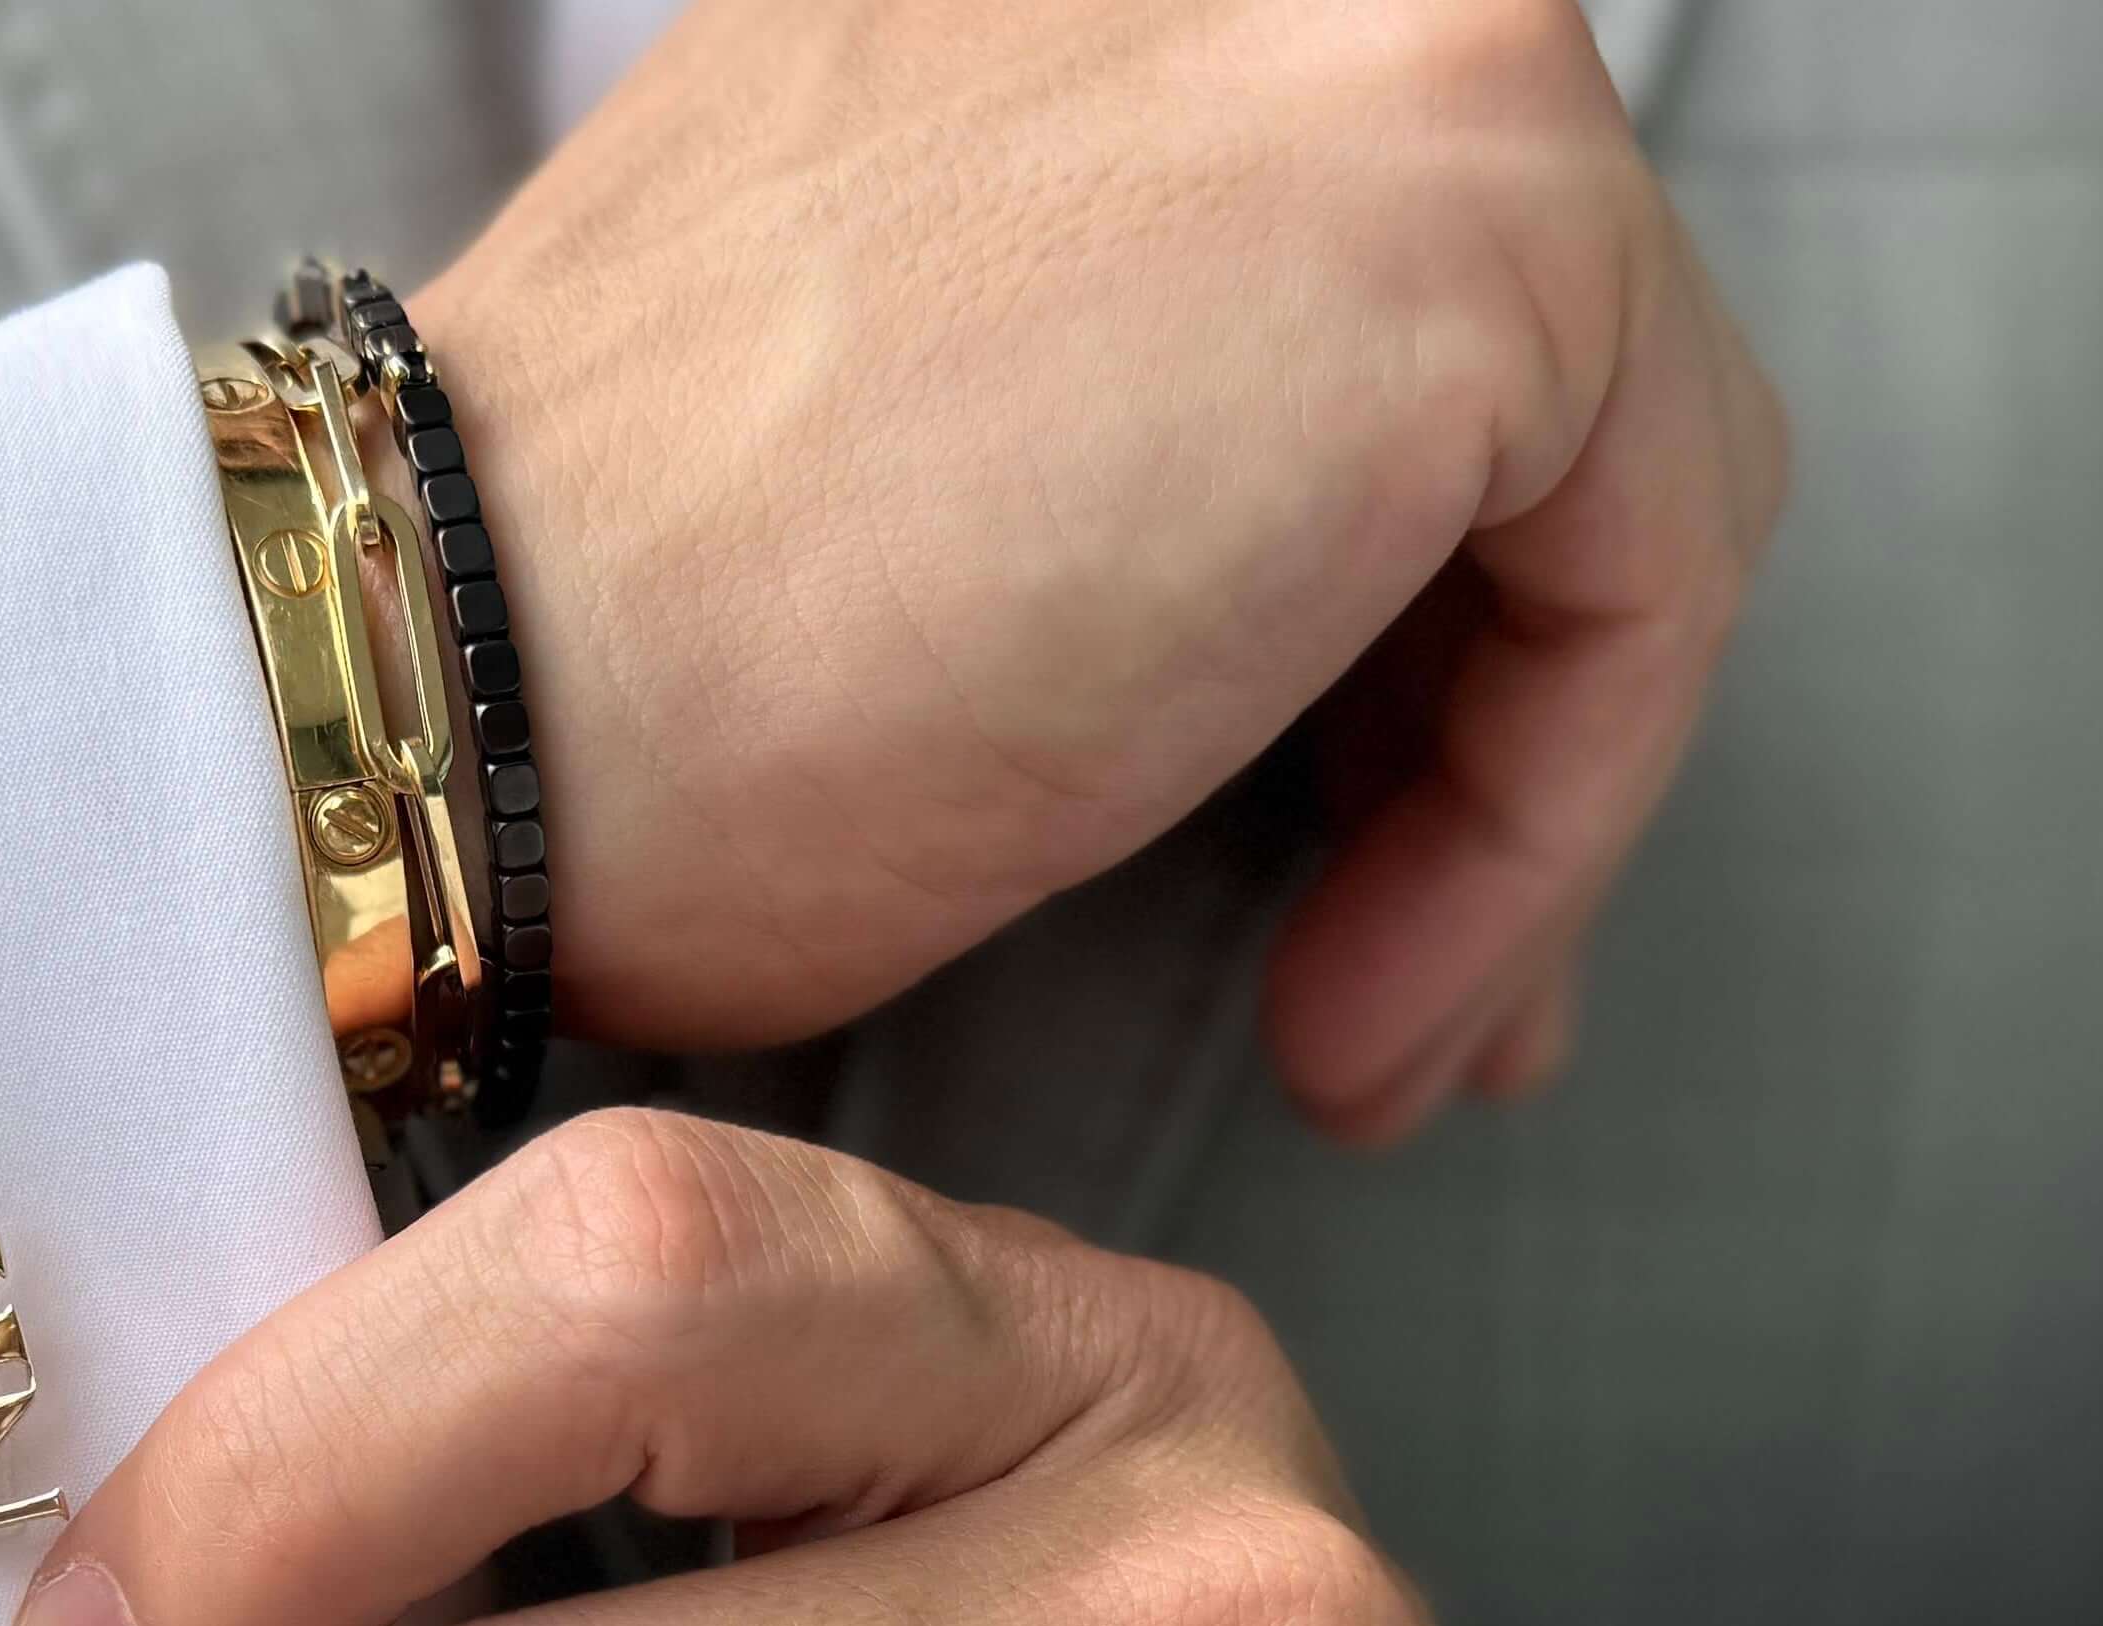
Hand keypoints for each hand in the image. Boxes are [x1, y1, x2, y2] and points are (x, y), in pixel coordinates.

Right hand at [422, 0, 1786, 1140]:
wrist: (456, 679)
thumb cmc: (629, 646)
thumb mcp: (934, 438)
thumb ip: (1160, 410)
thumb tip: (1352, 602)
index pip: (1385, 306)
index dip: (1408, 620)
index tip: (1346, 860)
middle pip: (1533, 394)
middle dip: (1491, 735)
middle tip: (1397, 980)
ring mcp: (1384, 17)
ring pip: (1617, 487)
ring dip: (1511, 826)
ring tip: (1363, 1047)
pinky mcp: (1467, 204)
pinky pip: (1646, 582)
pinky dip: (1532, 843)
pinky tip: (1362, 1024)